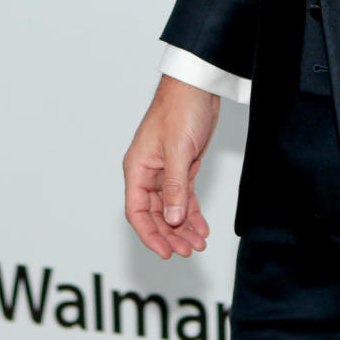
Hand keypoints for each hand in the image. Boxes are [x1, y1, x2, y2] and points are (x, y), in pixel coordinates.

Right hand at [123, 74, 218, 258]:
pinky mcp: (183, 167)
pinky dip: (192, 213)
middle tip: (188, 251)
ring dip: (183, 228)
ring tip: (198, 244)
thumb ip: (175, 186)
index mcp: (137, 169)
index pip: (137, 211)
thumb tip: (173, 219)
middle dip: (171, 235)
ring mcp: (166, 171)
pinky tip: (202, 227)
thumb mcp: (177, 149)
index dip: (150, 234)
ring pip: (171, 208)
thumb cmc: (180, 109)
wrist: (197, 87)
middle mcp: (148, 173)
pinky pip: (184, 197)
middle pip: (155, 214)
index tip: (165, 252)